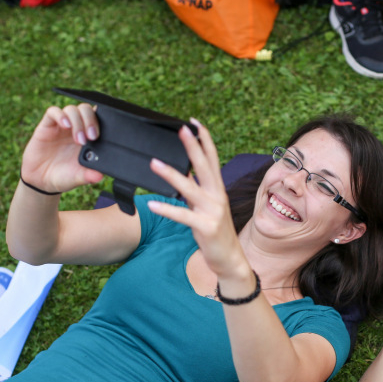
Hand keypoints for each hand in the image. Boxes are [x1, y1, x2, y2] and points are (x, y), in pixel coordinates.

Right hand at [20, 104, 104, 193]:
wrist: (41, 181)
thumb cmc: (63, 176)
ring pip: (73, 109)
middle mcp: (76, 129)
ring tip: (79, 139)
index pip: (99, 119)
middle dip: (91, 120)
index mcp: (89, 138)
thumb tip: (100, 176)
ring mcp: (62, 126)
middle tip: (92, 137)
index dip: (103, 121)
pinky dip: (61, 115)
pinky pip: (53, 112)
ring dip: (78, 121)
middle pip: (87, 110)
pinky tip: (65, 125)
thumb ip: (89, 176)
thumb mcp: (78, 178)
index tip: (102, 135)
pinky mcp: (47, 125)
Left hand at [146, 120, 248, 279]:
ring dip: (171, 175)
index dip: (204, 140)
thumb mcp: (205, 207)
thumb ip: (195, 190)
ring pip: (190, 189)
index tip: (194, 123)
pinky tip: (152, 205)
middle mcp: (217, 196)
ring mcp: (213, 211)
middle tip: (181, 129)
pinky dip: (167, 209)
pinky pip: (183, 216)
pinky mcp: (206, 227)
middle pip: (204, 166)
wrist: (230, 259)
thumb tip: (182, 172)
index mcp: (217, 189)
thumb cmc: (215, 232)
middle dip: (192, 147)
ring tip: (154, 163)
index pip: (212, 159)